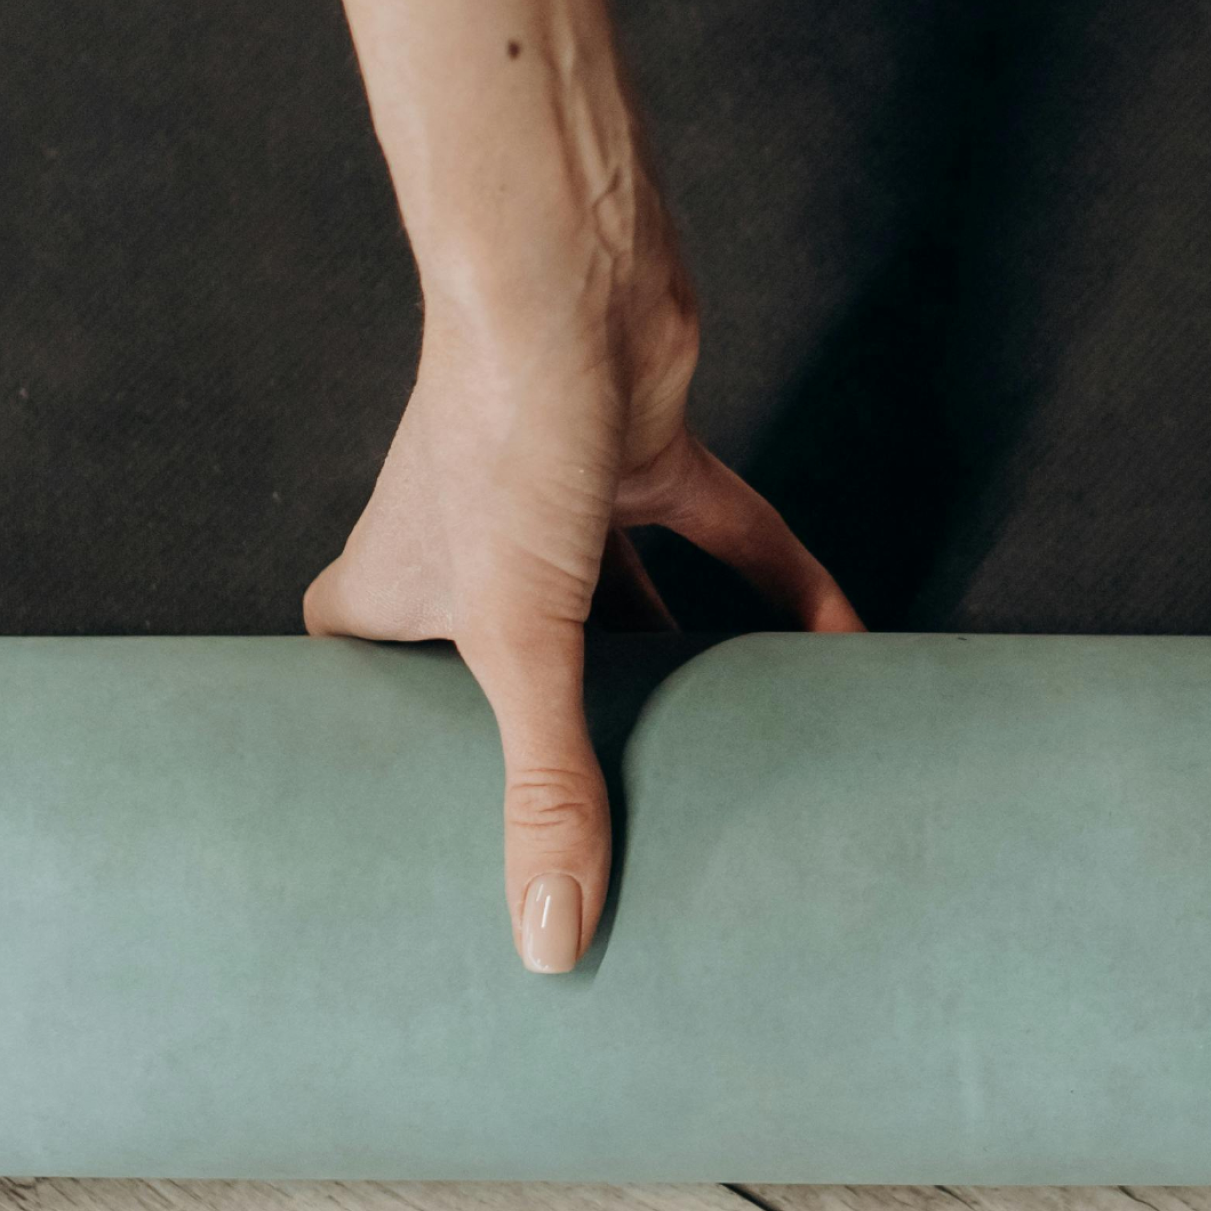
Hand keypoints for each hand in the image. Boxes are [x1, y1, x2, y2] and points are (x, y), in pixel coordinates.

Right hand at [304, 270, 857, 974]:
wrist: (569, 270)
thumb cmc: (503, 434)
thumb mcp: (522, 644)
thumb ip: (547, 788)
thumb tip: (550, 940)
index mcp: (392, 593)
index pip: (370, 697)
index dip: (389, 764)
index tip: (426, 849)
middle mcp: (469, 549)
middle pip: (513, 671)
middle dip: (563, 743)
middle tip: (606, 844)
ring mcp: (564, 502)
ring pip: (629, 611)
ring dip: (683, 673)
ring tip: (731, 770)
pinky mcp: (648, 453)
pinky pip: (726, 539)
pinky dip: (783, 589)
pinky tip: (841, 650)